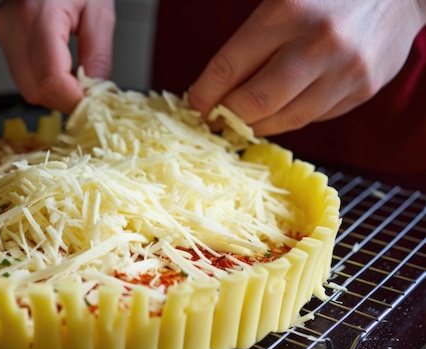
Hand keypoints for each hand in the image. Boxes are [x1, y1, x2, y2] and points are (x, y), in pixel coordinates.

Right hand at [0, 0, 115, 113]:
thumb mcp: (100, 11)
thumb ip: (98, 56)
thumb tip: (95, 93)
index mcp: (39, 15)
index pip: (50, 79)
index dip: (72, 101)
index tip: (91, 108)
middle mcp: (14, 25)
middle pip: (34, 90)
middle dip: (63, 100)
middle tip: (88, 97)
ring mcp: (5, 31)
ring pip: (26, 88)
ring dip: (54, 93)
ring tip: (77, 80)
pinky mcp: (4, 35)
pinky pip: (23, 74)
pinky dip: (44, 81)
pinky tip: (62, 70)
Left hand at [188, 0, 425, 135]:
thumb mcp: (281, 1)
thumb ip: (248, 42)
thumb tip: (212, 89)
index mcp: (287, 12)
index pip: (229, 67)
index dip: (204, 94)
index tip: (195, 106)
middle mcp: (318, 43)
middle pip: (255, 102)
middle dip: (228, 116)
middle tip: (216, 119)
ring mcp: (345, 70)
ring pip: (284, 120)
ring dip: (256, 125)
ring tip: (243, 120)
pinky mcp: (363, 89)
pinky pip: (313, 118)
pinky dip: (289, 118)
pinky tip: (279, 110)